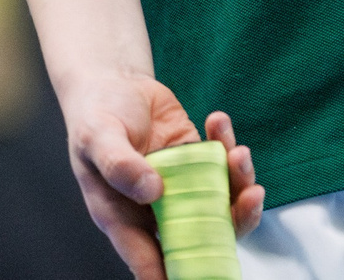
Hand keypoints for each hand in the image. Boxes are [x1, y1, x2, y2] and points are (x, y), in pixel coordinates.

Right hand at [57, 73, 265, 279]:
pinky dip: (228, 146)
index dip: (174, 273)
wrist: (113, 82)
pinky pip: (221, 163)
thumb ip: (119, 165)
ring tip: (237, 153)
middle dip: (231, 222)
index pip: (148, 258)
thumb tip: (152, 191)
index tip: (202, 274)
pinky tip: (217, 121)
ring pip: (219, 201)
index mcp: (123, 216)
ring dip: (238, 182)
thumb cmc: (95, 115)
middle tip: (248, 197)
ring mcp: (180, 184)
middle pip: (198, 234)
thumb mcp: (96, 137)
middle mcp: (155, 208)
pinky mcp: (195, 159)